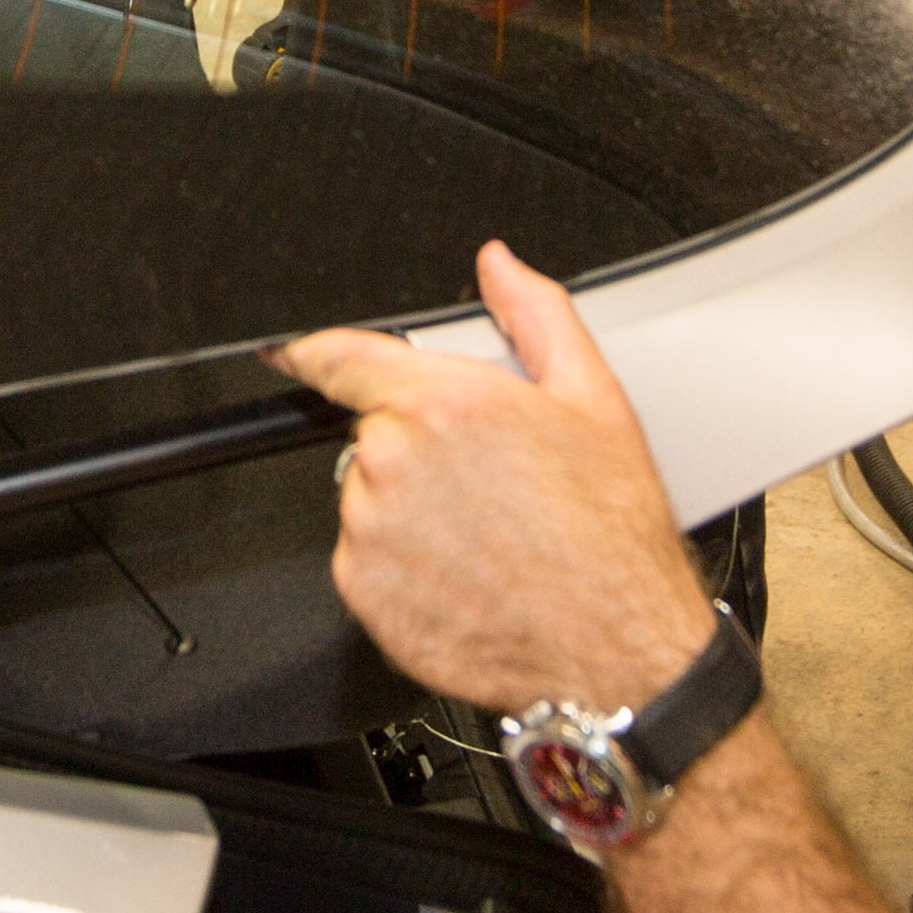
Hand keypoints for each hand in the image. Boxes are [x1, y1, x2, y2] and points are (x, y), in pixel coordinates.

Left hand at [276, 243, 721, 716]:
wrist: (616, 646)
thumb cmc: (610, 535)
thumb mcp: (595, 399)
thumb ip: (536, 313)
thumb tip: (500, 265)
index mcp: (443, 403)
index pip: (339, 355)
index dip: (314, 350)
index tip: (296, 352)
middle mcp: (395, 462)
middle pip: (372, 429)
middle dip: (417, 442)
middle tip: (485, 476)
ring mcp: (372, 531)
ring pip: (368, 494)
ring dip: (408, 504)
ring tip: (484, 530)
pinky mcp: (364, 591)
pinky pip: (365, 557)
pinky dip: (402, 561)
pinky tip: (465, 569)